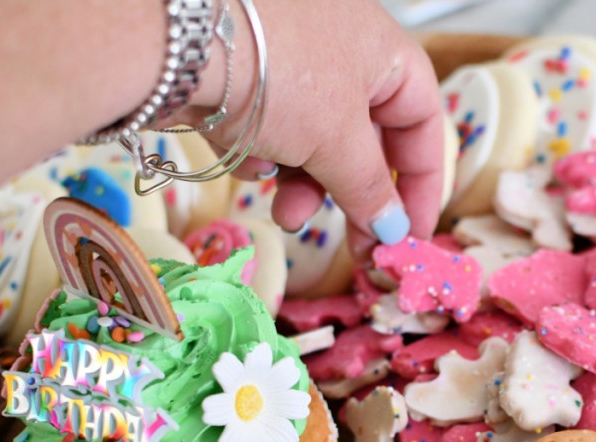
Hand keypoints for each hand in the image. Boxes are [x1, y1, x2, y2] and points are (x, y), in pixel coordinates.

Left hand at [175, 0, 444, 255]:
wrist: (173, 40)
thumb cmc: (278, 69)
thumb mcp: (338, 140)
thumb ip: (371, 190)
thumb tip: (393, 229)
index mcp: (382, 51)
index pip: (422, 121)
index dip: (421, 183)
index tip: (409, 233)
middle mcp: (340, 52)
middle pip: (365, 140)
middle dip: (354, 196)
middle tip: (355, 247)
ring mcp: (288, 65)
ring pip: (314, 144)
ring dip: (304, 186)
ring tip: (285, 213)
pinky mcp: (241, 82)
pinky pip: (269, 133)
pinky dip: (262, 153)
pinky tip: (243, 153)